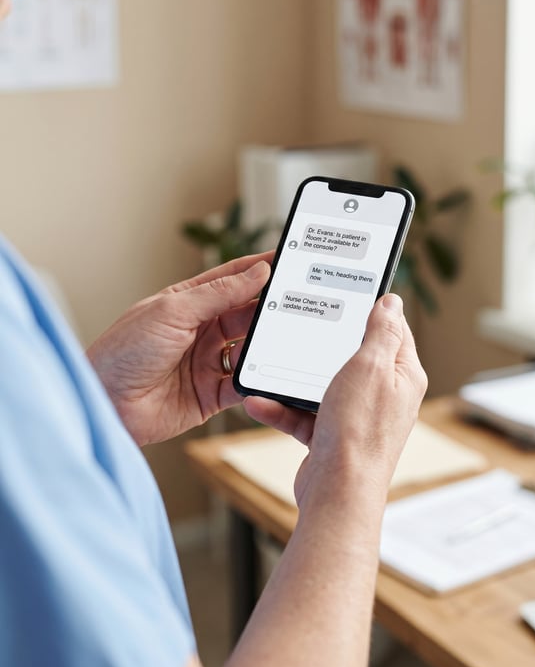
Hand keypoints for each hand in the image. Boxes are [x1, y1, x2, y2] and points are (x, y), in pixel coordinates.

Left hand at [87, 253, 271, 445]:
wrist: (105, 405)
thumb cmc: (123, 352)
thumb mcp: (173, 311)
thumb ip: (219, 293)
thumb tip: (257, 272)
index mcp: (188, 303)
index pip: (232, 279)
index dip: (260, 270)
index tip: (288, 261)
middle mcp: (200, 331)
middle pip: (245, 315)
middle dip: (268, 309)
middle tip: (296, 304)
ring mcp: (207, 363)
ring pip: (249, 349)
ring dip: (265, 345)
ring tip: (283, 338)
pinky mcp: (210, 395)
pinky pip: (243, 386)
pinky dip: (257, 382)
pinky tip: (268, 375)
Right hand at [244, 294, 426, 506]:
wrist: (337, 492)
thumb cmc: (359, 432)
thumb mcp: (371, 366)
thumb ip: (381, 331)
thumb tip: (391, 302)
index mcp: (402, 376)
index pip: (392, 331)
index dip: (372, 311)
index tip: (348, 295)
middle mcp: (384, 396)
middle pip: (352, 357)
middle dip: (323, 346)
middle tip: (303, 327)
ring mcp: (357, 417)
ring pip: (322, 386)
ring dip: (293, 380)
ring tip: (269, 370)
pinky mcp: (331, 436)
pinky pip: (304, 414)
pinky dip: (283, 409)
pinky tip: (260, 402)